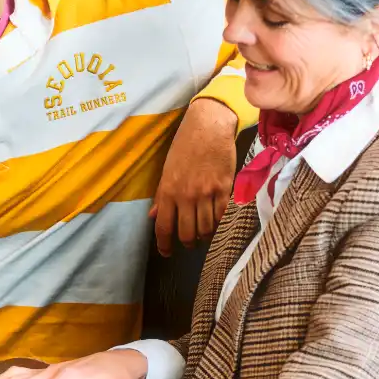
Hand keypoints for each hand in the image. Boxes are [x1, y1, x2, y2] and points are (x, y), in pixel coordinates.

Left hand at [151, 98, 237, 255]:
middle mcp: (187, 195)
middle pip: (187, 233)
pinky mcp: (225, 189)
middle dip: (187, 242)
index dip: (165, 244)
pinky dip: (220, 224)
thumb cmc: (185, 145)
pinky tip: (218, 222)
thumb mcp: (167, 169)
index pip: (164, 226)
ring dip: (205, 235)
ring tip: (204, 234)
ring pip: (207, 228)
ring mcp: (207, 193)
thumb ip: (162, 195)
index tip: (166, 252)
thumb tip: (153, 216)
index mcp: (169, 190)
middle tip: (189, 242)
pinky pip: (222, 216)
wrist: (209, 126)